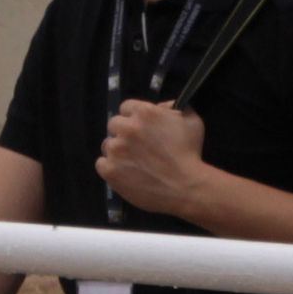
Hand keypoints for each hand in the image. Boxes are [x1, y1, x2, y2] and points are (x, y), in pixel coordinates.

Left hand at [96, 100, 212, 218]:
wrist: (186, 187)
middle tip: (136, 147)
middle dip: (123, 133)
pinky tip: (125, 172)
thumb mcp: (192, 121)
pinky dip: (110, 167)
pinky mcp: (110, 170)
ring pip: (107, 145)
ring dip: (118, 151)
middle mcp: (127, 128)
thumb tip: (162, 106)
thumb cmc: (190, 154)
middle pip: (114, 124)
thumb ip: (175, 108)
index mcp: (145, 113)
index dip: (132, 118)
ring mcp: (117, 149)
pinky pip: (101, 164)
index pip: (126, 107)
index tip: (139, 128)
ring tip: (133, 163)